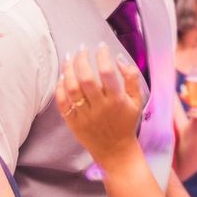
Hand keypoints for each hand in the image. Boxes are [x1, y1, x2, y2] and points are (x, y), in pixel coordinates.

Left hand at [55, 43, 142, 168]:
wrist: (115, 150)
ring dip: (68, 70)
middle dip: (82, 60)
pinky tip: (62, 77)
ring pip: (72, 89)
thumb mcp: (137, 100)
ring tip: (69, 57)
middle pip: (86, 79)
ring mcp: (85, 116)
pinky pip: (63, 103)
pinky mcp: (73, 123)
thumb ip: (131, 77)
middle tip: (82, 49)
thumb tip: (118, 58)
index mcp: (117, 100)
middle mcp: (100, 107)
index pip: (107, 72)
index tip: (100, 46)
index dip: (102, 56)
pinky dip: (60, 88)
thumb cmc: (126, 122)